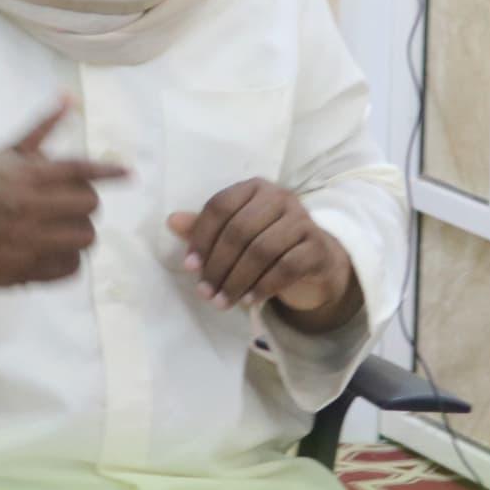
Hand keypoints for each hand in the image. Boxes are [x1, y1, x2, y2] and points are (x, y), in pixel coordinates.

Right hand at [0, 97, 127, 315]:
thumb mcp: (5, 153)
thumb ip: (40, 128)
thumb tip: (69, 97)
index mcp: (25, 176)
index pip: (79, 170)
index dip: (108, 171)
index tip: (128, 174)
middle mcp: (29, 209)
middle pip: (89, 205)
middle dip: (85, 202)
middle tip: (71, 202)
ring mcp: (29, 243)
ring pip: (86, 237)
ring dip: (80, 230)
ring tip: (64, 226)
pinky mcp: (29, 272)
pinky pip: (73, 267)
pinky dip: (69, 258)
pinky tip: (54, 248)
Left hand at [168, 178, 359, 330]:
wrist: (314, 259)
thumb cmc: (266, 242)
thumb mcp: (234, 234)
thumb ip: (204, 228)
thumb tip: (172, 221)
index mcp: (254, 188)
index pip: (220, 206)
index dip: (201, 237)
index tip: (190, 267)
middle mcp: (280, 197)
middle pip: (240, 229)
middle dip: (218, 265)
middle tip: (205, 292)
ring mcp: (302, 220)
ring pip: (262, 250)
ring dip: (237, 280)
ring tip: (222, 301)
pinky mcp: (317, 245)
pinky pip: (287, 266)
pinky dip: (264, 286)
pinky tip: (249, 300)